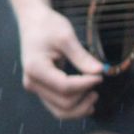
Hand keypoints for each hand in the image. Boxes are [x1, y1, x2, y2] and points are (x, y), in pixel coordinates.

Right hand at [17, 4, 104, 119]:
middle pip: (63, 103)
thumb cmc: (48, 26)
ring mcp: (35, 88)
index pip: (65, 87)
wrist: (32, 22)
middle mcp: (32, 83)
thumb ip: (82, 57)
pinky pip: (57, 107)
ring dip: (80, 108)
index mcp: (35, 69)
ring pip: (60, 111)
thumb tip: (101, 72)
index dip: (86, 84)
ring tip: (94, 95)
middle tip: (98, 82)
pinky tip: (85, 98)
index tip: (100, 75)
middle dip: (84, 97)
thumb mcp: (66, 37)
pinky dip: (73, 108)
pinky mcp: (40, 89)